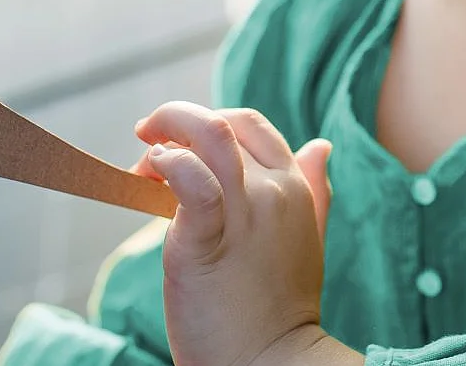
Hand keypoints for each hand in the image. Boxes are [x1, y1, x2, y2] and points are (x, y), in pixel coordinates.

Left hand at [131, 103, 355, 365]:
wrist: (269, 361)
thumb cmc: (278, 309)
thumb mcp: (307, 240)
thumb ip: (313, 192)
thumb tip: (320, 146)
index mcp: (295, 188)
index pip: (250, 125)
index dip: (209, 124)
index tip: (180, 147)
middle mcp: (274, 191)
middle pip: (224, 123)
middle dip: (179, 124)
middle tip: (149, 150)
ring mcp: (244, 212)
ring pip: (210, 134)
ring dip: (167, 131)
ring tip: (145, 162)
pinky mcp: (207, 237)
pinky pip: (190, 178)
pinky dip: (166, 163)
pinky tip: (151, 175)